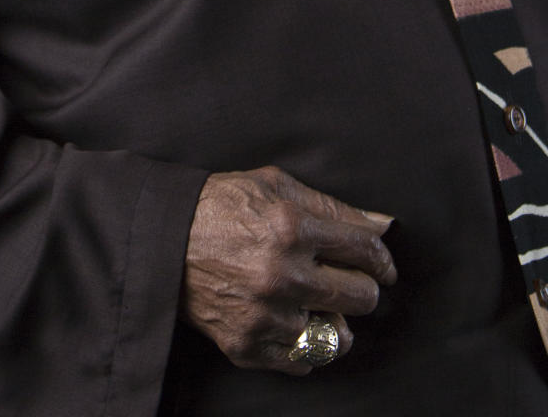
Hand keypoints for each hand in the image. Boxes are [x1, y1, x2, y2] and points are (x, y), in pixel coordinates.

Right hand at [180, 165, 396, 373]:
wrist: (164, 238)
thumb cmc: (223, 205)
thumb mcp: (276, 185)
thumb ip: (332, 206)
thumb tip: (382, 224)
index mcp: (291, 227)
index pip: (365, 249)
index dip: (382, 258)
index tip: (383, 267)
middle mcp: (281, 275)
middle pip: (360, 297)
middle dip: (362, 288)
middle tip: (349, 282)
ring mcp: (264, 316)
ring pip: (337, 338)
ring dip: (335, 321)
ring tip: (320, 305)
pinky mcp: (247, 346)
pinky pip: (304, 362)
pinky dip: (306, 345)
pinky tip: (294, 321)